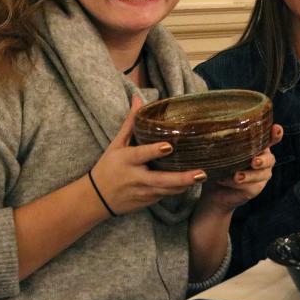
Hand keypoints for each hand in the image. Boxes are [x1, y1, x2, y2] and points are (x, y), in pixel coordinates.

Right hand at [89, 96, 204, 215]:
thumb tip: (138, 98)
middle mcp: (136, 178)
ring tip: (203, 176)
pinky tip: (193, 182)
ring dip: (185, 184)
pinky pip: (167, 195)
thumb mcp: (116, 145)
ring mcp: (144, 192)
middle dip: (182, 178)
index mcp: (126, 160)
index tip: (169, 147)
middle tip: (200, 173)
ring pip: (168, 190)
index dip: (154, 151)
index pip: (141, 155)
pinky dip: (179, 189)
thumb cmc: (108, 167)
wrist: (97, 199)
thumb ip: (130, 123)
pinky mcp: (149, 201)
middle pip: (161, 179)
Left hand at [198, 124, 283, 213]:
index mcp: (258, 144)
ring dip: (249, 175)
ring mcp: (261, 174)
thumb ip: (224, 141)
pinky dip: (236, 183)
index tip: (276, 129)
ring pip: (261, 174)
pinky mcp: (255, 188)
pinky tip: (223, 180)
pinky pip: (250, 186)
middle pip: (269, 158)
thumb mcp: (220, 148)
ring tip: (237, 177)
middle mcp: (263, 158)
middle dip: (263, 160)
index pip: (270, 138)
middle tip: (254, 162)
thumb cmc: (218, 161)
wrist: (213, 187)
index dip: (276, 134)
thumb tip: (215, 129)